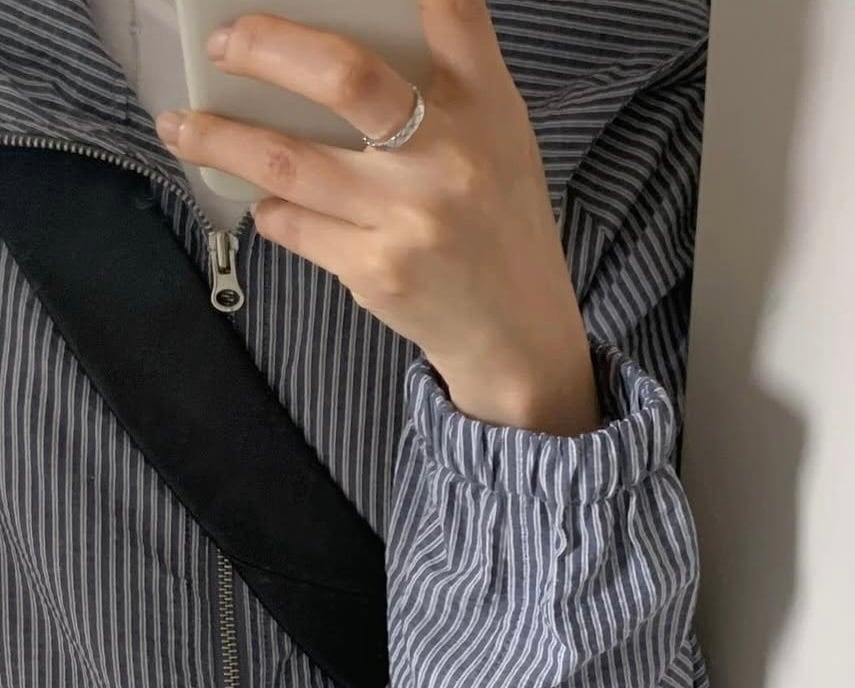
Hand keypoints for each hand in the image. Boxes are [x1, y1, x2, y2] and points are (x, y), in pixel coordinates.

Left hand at [156, 2, 600, 435]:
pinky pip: (294, 225)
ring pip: (289, 161)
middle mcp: (450, 156)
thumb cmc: (497, 224)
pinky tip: (263, 203)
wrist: (517, 336)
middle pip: (344, 75)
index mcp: (486, 108)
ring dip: (222, 139)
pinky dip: (268, 210)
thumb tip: (339, 37)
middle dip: (264, 48)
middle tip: (223, 46)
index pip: (454, 12)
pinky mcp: (378, 272)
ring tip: (183, 127)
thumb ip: (447, 81)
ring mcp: (410, 217)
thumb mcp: (497, 139)